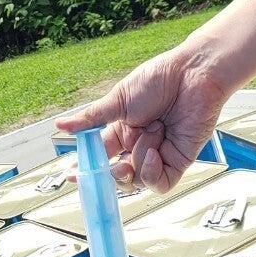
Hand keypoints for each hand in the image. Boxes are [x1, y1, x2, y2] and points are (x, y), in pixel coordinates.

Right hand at [56, 45, 230, 191]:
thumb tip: (61, 126)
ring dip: (140, 159)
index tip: (73, 175)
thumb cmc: (160, 78)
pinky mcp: (179, 160)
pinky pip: (160, 183)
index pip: (100, 156)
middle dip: (114, 173)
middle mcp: (139, 145)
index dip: (88, 169)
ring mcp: (159, 154)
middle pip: (118, 175)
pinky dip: (152, 173)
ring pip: (138, 180)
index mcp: (122, 129)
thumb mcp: (119, 99)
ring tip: (153, 130)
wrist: (193, 73)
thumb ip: (92, 118)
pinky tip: (155, 152)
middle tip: (116, 163)